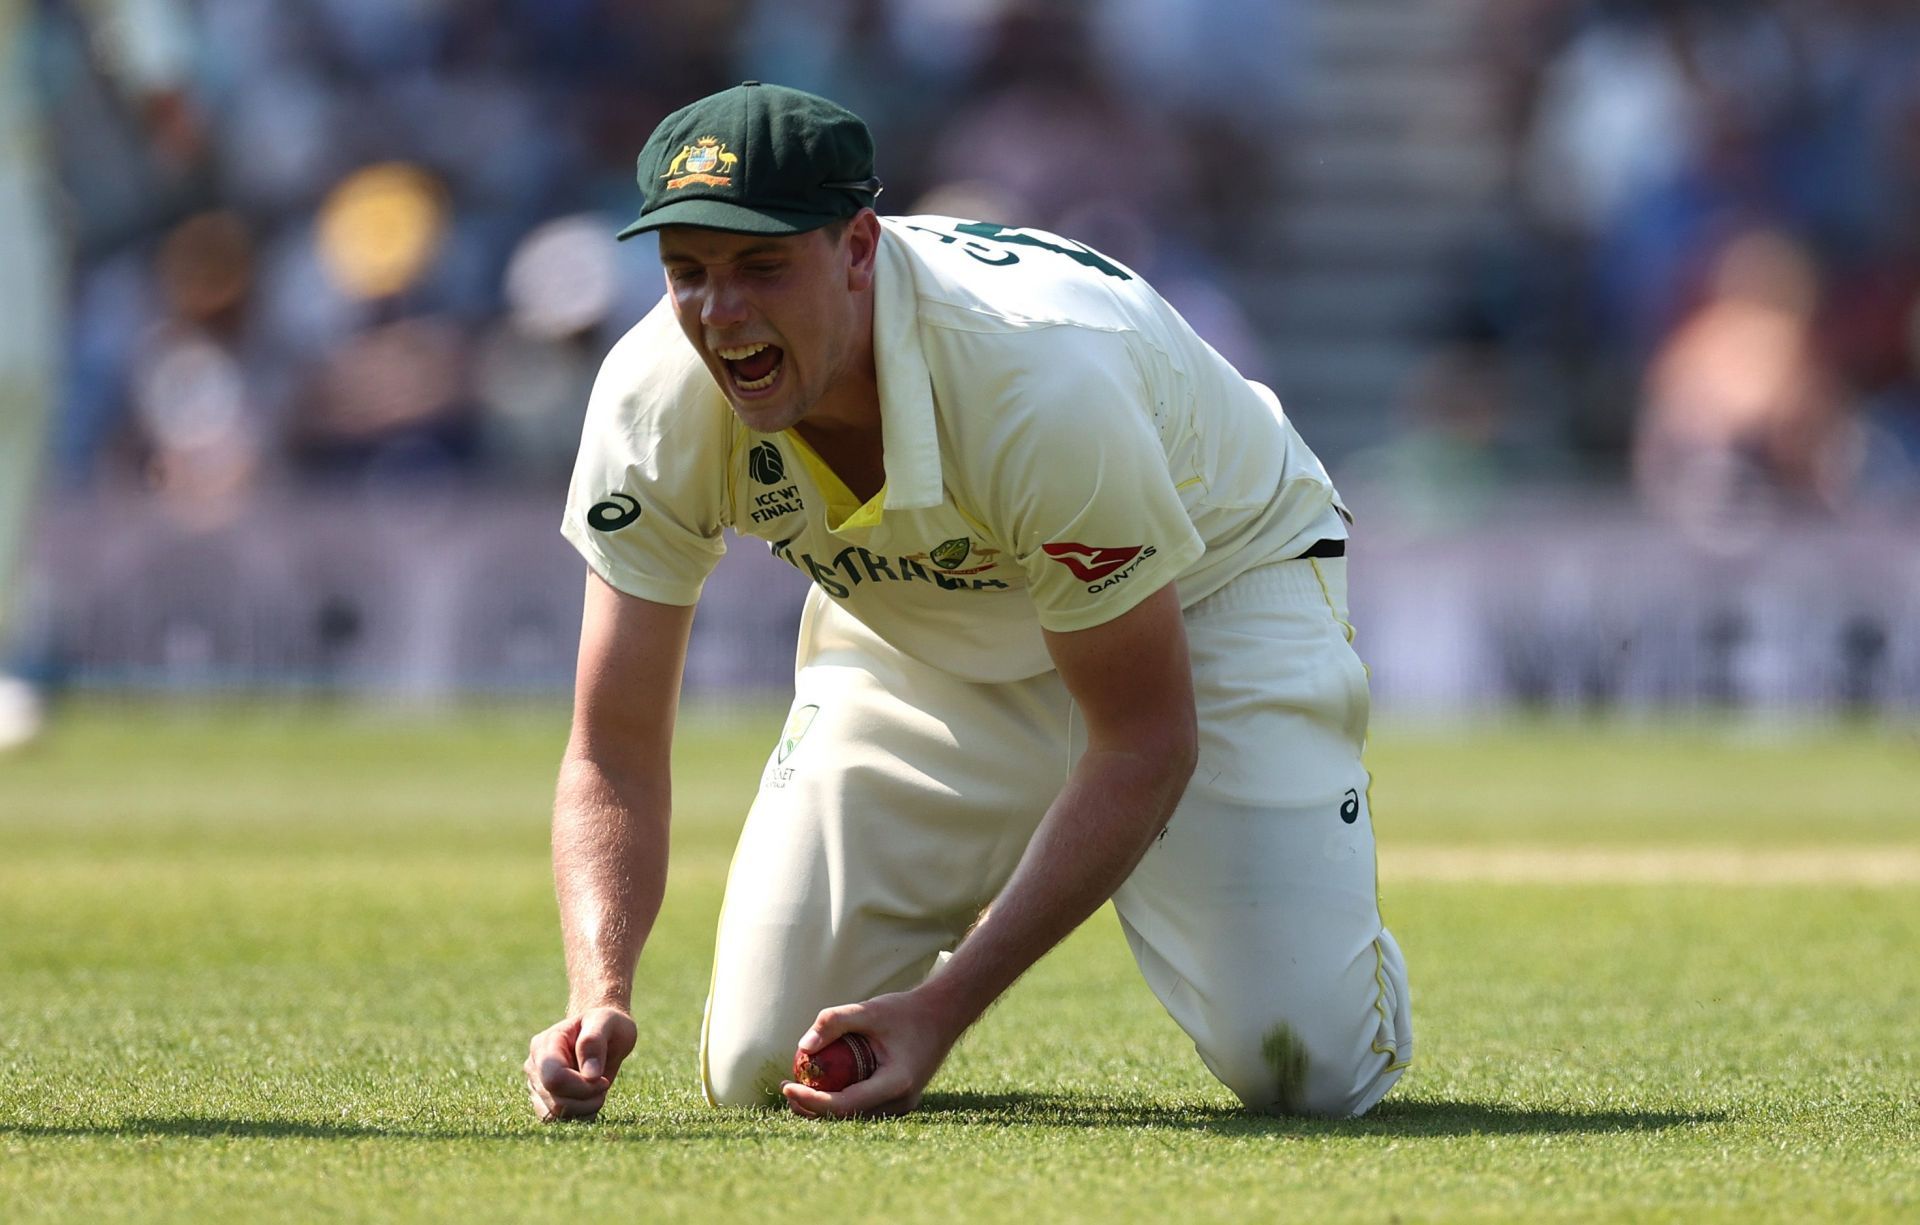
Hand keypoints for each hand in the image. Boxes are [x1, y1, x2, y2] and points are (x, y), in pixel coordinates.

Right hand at [524, 1006, 636, 1121]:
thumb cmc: (605, 1024)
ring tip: (597, 1091)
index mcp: (544, 1044)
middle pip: (556, 1101)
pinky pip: (556, 1122)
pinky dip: (578, 1117)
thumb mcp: (606, 1022)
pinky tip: (590, 1101)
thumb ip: (594, 1042)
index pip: (555, 1079)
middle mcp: (534, 1066)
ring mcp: (536, 1085)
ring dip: (584, 1110)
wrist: (602, 1032)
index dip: (582, 1087)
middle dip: (587, 1099)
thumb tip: (590, 1075)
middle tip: (603, 1084)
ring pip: (554, 1115)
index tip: (602, 1079)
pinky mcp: (543, 1101)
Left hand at [781, 987, 967, 1118]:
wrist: (943, 1015)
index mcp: (896, 1084)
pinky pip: (862, 1106)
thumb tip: (802, 1047)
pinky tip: (821, 1082)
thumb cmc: (906, 1011)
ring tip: (796, 1086)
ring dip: (823, 1106)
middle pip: (846, 1116)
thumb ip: (835, 1021)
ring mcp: (900, 1105)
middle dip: (811, 1107)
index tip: (787, 1086)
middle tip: (786, 1088)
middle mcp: (900, 1102)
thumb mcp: (870, 1009)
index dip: (812, 1100)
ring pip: (853, 1115)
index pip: (845, 1105)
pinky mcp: (897, 1099)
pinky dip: (839, 1099)